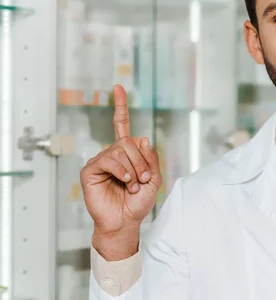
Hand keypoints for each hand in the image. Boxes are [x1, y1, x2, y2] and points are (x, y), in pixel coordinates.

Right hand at [81, 85, 161, 259]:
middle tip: (144, 178)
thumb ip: (151, 157)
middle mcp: (111, 153)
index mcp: (126, 153)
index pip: (122, 125)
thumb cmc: (138, 201)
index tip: (118, 87)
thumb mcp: (154, 177)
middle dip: (142, 160)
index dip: (120, 106)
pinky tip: (124, 181)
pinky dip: (121, 171)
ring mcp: (99, 161)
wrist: (125, 221)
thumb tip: (141, 138)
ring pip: (121, 150)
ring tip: (133, 184)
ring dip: (133, 168)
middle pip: (129, 141)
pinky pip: (108, 161)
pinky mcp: (89, 171)